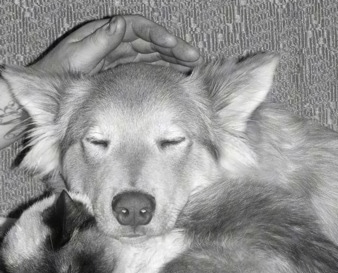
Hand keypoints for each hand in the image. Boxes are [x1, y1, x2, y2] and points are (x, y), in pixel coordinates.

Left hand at [34, 15, 200, 74]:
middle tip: (194, 56)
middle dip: (172, 46)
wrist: (50, 92)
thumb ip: (98, 42)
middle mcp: (115, 43)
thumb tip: (119, 23)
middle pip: (149, 40)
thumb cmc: (58, 74)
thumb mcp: (76, 57)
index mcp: (104, 34)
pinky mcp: (122, 72)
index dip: (156, 33)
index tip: (172, 43)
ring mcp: (120, 58)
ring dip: (172, 59)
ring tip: (192, 66)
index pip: (136, 28)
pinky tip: (176, 76)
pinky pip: (146, 68)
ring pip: (151, 54)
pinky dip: (161, 70)